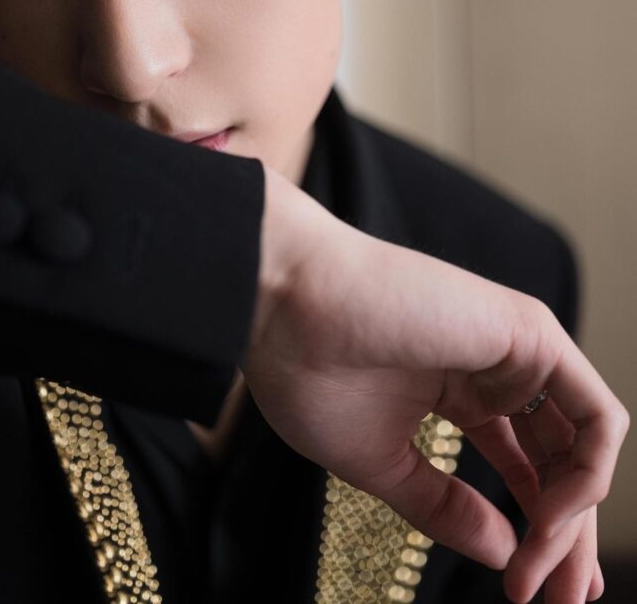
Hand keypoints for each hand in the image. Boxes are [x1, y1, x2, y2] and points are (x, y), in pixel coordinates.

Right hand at [246, 165, 628, 601]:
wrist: (284, 305)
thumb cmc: (309, 372)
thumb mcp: (380, 464)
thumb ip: (444, 508)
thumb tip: (506, 553)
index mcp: (457, 391)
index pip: (521, 466)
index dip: (537, 531)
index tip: (526, 592)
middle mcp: (493, 368)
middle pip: (557, 462)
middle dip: (565, 539)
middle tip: (559, 600)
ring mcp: (513, 348)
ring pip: (581, 443)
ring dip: (576, 519)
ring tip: (547, 578)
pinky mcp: (528, 331)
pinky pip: (594, 415)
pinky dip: (589, 476)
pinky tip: (552, 521)